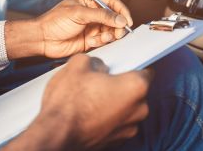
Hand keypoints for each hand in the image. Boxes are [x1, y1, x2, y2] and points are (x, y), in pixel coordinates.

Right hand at [3, 54, 152, 149]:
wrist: (55, 134)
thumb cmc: (69, 102)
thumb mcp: (78, 64)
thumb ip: (95, 60)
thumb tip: (98, 66)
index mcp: (136, 87)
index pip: (147, 71)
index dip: (134, 66)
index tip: (123, 66)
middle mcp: (139, 110)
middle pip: (136, 91)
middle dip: (120, 85)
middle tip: (99, 81)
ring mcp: (129, 129)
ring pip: (126, 109)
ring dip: (114, 103)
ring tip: (90, 98)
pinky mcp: (117, 141)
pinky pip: (117, 123)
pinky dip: (107, 117)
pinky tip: (88, 113)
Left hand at [38, 0, 132, 58]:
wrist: (43, 38)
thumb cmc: (56, 21)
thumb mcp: (79, 14)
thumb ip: (102, 16)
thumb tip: (121, 19)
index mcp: (90, 1)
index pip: (112, 3)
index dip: (122, 11)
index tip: (127, 21)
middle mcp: (93, 14)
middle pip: (115, 18)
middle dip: (118, 26)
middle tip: (118, 33)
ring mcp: (92, 27)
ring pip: (111, 31)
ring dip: (109, 35)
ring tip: (101, 38)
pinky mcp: (90, 40)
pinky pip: (103, 41)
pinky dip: (100, 42)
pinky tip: (90, 42)